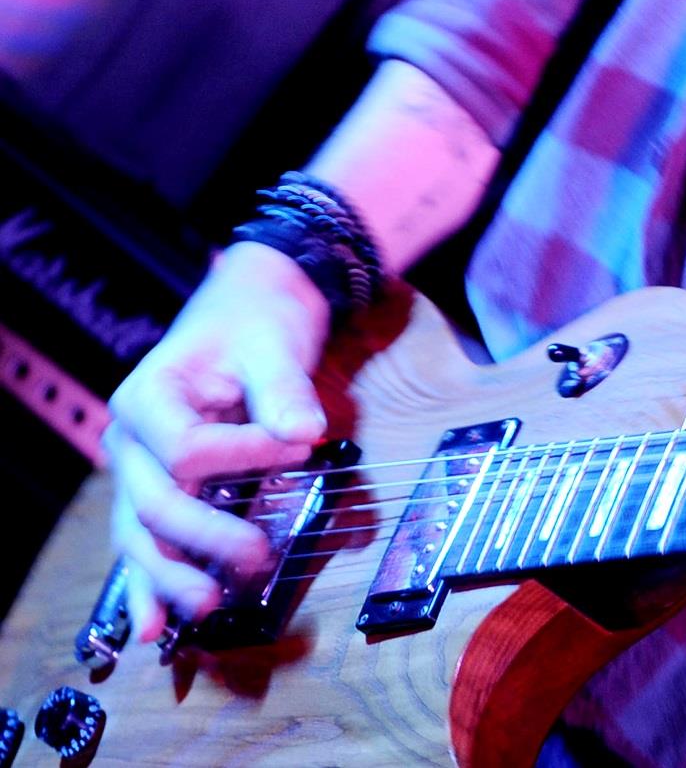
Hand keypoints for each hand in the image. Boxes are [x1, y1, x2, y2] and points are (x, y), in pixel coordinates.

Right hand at [105, 242, 330, 641]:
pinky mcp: (166, 488)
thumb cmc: (259, 320)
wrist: (253, 305)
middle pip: (154, 504)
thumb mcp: (274, 343)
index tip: (304, 443)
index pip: (188, 452)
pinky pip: (149, 540)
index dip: (246, 456)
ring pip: (141, 534)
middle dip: (203, 538)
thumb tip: (303, 429)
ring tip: (202, 608)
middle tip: (257, 556)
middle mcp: (132, 440)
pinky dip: (150, 583)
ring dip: (168, 577)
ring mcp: (142, 470)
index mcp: (149, 398)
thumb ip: (284, 388)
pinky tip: (153, 628)